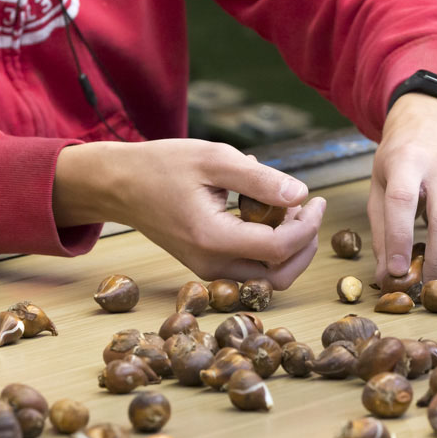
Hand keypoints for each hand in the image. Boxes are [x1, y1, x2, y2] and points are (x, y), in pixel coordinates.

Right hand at [54, 139, 324, 288]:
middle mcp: (210, 264)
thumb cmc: (162, 165)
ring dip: (289, 249)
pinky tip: (265, 214)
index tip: (317, 199)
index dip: (308, 227)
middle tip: (308, 208)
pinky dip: (269, 249)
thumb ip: (259, 179)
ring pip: (267, 278)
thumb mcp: (213, 158)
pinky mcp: (207, 266)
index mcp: (212, 238)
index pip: (279, 248)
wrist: (119, 184)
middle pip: (279, 275)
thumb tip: (301, 195)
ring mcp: (207, 270)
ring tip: (288, 209)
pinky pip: (250, 270)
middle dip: (304, 245)